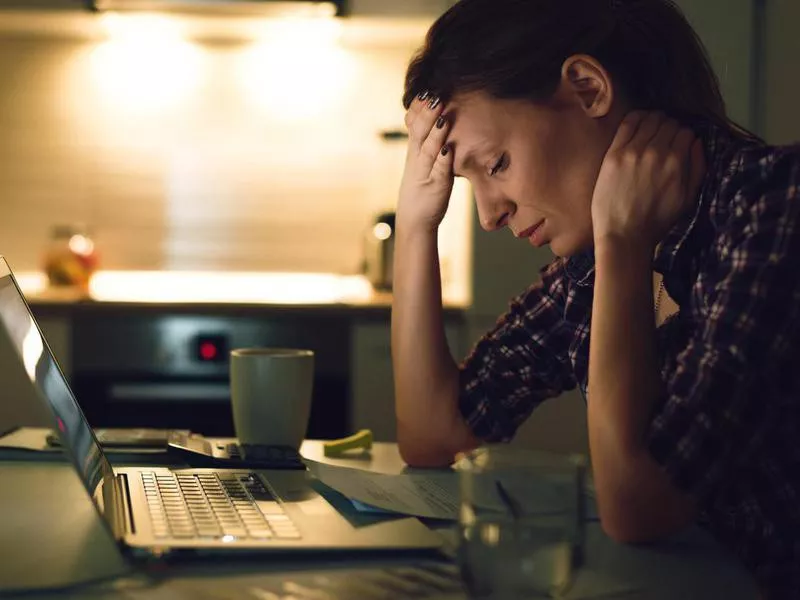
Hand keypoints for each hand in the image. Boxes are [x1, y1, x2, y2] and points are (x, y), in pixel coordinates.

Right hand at [397, 93, 454, 233]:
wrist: (414, 221)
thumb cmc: (422, 191)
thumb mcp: (423, 164)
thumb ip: (429, 145)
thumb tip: (438, 122)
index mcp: (415, 152)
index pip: (414, 125)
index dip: (419, 108)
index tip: (426, 89)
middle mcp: (417, 160)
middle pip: (419, 132)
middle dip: (427, 113)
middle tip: (435, 94)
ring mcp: (425, 173)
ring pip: (428, 149)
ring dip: (435, 132)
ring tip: (442, 116)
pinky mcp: (435, 187)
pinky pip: (438, 172)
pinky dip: (443, 161)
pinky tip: (448, 150)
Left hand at [591, 111, 705, 249]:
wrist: (623, 234)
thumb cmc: (657, 220)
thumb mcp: (688, 198)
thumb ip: (697, 167)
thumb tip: (697, 141)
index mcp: (676, 162)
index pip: (685, 131)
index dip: (683, 135)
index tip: (678, 142)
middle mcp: (656, 152)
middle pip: (668, 123)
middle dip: (669, 127)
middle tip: (664, 137)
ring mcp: (632, 151)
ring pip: (649, 119)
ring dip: (654, 120)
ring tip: (652, 129)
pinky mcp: (613, 154)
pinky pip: (628, 123)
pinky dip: (637, 117)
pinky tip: (638, 123)